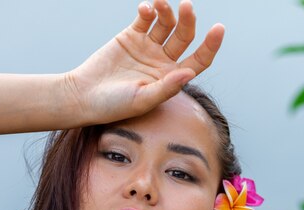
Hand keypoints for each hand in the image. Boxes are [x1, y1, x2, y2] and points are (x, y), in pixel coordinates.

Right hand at [64, 0, 224, 125]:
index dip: (211, 45)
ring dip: (168, 10)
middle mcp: (162, 62)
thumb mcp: (143, 100)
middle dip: (188, 20)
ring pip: (166, 23)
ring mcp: (148, 47)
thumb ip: (167, 87)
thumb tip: (190, 73)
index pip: (199, 60)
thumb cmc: (114, 106)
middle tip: (187, 6)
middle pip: (184, 36)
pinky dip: (149, 9)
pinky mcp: (132, 35)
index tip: (218, 29)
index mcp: (171, 79)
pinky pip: (146, 17)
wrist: (84, 96)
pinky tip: (146, 8)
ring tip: (160, 3)